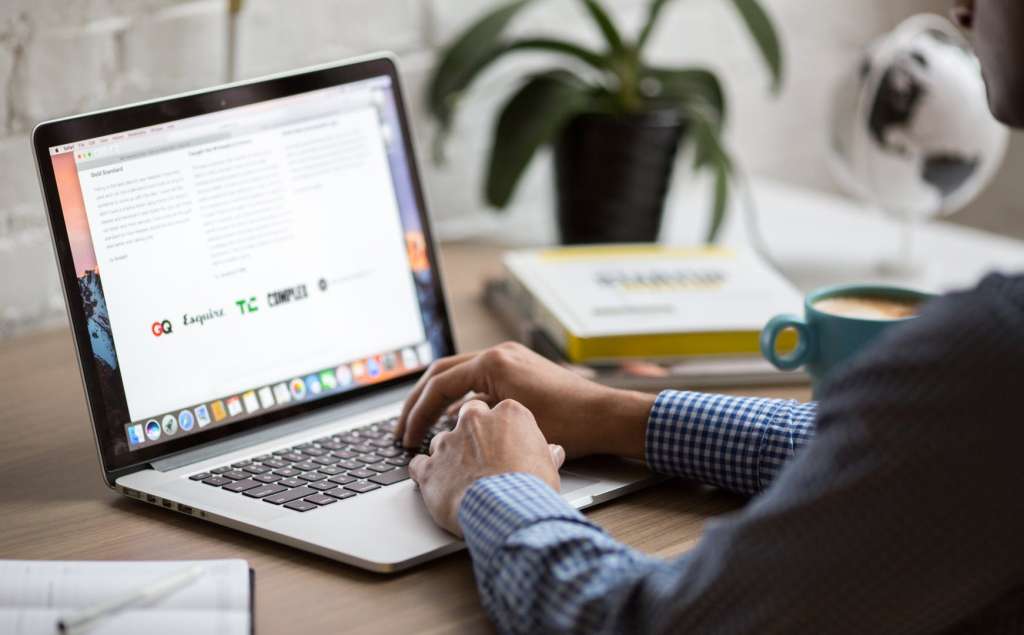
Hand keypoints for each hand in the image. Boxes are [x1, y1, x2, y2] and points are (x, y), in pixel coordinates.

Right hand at [396, 342, 655, 459]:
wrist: (606, 417)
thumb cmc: (568, 425)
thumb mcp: (512, 424)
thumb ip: (474, 420)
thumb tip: (446, 428)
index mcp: (494, 362)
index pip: (439, 384)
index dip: (418, 414)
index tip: (407, 438)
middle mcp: (500, 354)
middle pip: (442, 373)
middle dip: (418, 403)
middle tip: (402, 430)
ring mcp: (510, 359)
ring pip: (459, 376)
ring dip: (438, 401)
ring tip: (422, 429)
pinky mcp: (519, 370)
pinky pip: (479, 382)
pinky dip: (462, 401)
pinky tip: (456, 426)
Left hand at [409, 399, 564, 536]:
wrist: (507, 510)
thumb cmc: (531, 487)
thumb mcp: (549, 466)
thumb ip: (545, 453)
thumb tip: (553, 452)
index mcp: (508, 414)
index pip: (499, 410)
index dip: (500, 428)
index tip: (503, 440)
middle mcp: (474, 421)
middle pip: (467, 417)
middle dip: (471, 432)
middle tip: (479, 453)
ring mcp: (448, 442)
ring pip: (441, 440)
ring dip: (448, 455)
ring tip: (460, 476)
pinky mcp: (429, 467)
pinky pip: (418, 464)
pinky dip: (424, 473)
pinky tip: (434, 484)